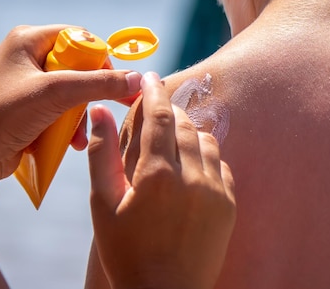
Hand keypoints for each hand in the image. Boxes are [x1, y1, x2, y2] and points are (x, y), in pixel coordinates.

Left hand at [0, 25, 141, 228]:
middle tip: (104, 106)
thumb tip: (136, 79)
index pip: (78, 37)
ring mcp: (27, 80)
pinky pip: (62, 104)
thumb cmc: (5, 116)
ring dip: (81, 111)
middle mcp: (26, 55)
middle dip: (90, 90)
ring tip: (80, 132)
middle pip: (78, 63)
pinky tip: (72, 139)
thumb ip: (98, 83)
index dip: (99, 57)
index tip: (112, 80)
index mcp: (27, 39)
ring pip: (73, 88)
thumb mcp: (56, 94)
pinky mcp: (28, 103)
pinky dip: (70, 121)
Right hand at [87, 72, 235, 288]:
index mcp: (157, 174)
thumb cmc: (126, 252)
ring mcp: (216, 190)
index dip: (154, 90)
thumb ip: (102, 154)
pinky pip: (222, 165)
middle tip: (155, 109)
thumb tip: (99, 111)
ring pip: (207, 141)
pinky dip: (206, 157)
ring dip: (189, 132)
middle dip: (170, 109)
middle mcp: (192, 177)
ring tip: (171, 140)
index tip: (150, 76)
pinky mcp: (230, 204)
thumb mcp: (102, 205)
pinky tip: (191, 168)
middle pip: (185, 123)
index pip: (160, 114)